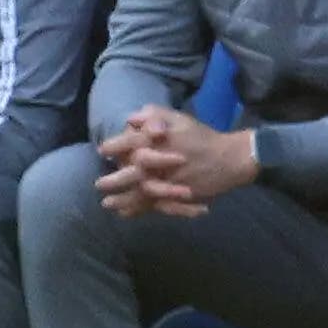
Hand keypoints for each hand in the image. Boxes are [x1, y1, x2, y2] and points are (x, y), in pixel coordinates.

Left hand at [95, 106, 252, 217]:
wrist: (229, 159)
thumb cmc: (203, 137)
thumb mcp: (181, 118)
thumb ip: (155, 114)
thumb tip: (131, 119)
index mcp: (160, 141)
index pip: (131, 142)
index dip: (115, 146)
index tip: (103, 150)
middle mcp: (161, 162)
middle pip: (131, 172)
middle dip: (113, 179)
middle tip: (98, 185)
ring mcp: (168, 182)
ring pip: (140, 192)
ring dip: (122, 199)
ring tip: (107, 204)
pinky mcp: (176, 197)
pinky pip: (153, 206)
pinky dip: (139, 210)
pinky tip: (126, 213)